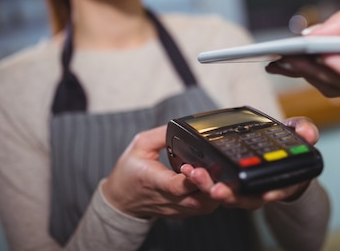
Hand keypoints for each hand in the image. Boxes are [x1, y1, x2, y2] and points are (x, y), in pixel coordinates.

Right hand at [102, 125, 219, 218]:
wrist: (121, 200)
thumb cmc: (129, 172)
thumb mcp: (140, 145)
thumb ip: (162, 134)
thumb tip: (184, 127)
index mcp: (154, 182)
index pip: (177, 186)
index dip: (192, 178)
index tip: (196, 167)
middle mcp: (168, 199)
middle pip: (199, 200)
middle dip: (212, 184)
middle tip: (217, 168)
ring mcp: (177, 209)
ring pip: (206, 206)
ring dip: (216, 190)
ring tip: (218, 173)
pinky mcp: (184, 213)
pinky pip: (205, 207)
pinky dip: (213, 196)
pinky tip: (215, 180)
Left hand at [180, 117, 318, 208]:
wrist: (278, 154)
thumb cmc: (290, 145)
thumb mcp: (301, 134)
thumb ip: (305, 130)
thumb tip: (309, 133)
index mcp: (280, 179)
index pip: (276, 190)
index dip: (270, 193)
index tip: (264, 193)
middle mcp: (261, 188)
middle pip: (245, 199)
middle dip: (231, 196)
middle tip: (217, 190)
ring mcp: (243, 188)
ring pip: (227, 194)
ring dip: (210, 187)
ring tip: (196, 176)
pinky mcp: (227, 181)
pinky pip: (214, 184)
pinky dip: (202, 179)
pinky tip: (189, 169)